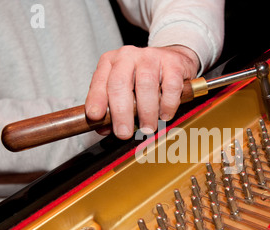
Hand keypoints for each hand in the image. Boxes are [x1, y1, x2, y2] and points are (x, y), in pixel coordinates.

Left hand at [85, 45, 199, 138]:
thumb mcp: (123, 89)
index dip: (96, 100)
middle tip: (124, 133)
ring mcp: (151, 57)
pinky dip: (167, 104)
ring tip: (147, 128)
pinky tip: (165, 115)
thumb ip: (111, 109)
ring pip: (146, 85)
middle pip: (120, 83)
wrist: (173, 60)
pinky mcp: (173, 63)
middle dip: (121, 112)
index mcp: (111, 62)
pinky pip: (170, 86)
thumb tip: (103, 128)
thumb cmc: (144, 78)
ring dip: (146, 112)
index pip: (100, 82)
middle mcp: (128, 56)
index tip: (95, 117)